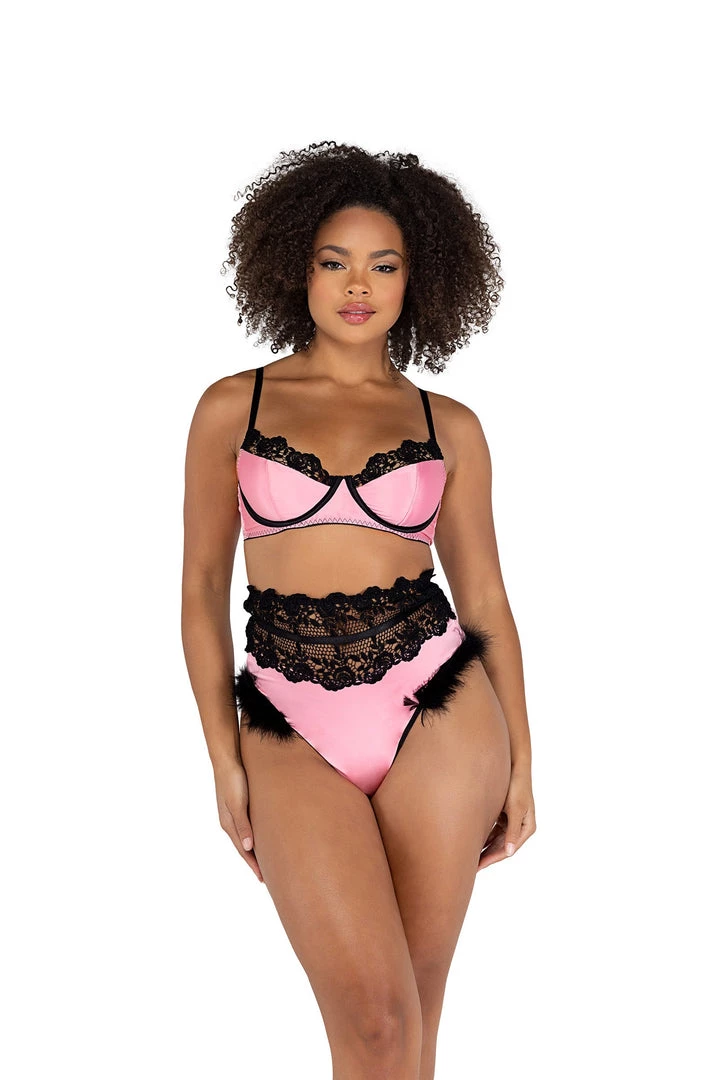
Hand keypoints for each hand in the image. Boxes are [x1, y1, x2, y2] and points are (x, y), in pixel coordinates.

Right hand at [213, 760, 263, 882]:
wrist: (227, 759)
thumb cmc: (233, 780)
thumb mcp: (239, 803)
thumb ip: (243, 825)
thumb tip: (249, 848)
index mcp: (229, 824)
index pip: (243, 850)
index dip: (253, 865)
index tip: (263, 879)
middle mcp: (230, 822)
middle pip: (244, 847)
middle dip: (253, 861)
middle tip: (266, 876)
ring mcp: (233, 814)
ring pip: (245, 838)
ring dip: (254, 850)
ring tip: (265, 860)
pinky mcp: (239, 805)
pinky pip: (247, 827)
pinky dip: (254, 837)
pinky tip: (260, 837)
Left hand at [478, 769, 535, 870]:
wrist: (514, 766)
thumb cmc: (516, 786)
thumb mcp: (515, 808)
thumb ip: (512, 830)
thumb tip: (510, 851)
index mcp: (526, 828)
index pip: (507, 849)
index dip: (492, 859)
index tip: (479, 866)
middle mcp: (519, 827)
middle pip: (501, 847)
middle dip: (487, 857)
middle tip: (470, 867)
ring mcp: (511, 821)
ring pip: (496, 840)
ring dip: (484, 848)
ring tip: (468, 858)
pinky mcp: (503, 814)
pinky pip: (492, 830)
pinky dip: (483, 837)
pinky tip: (471, 842)